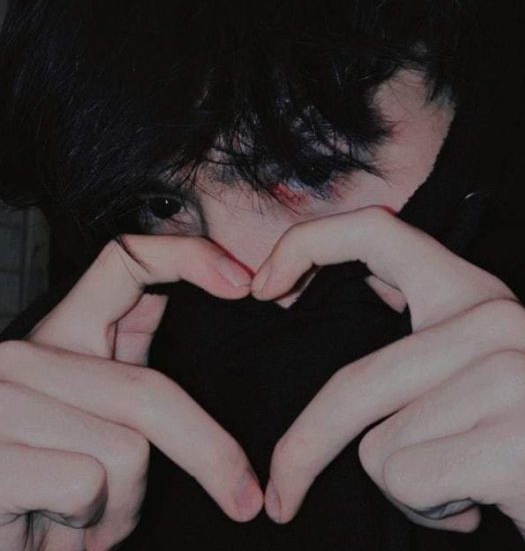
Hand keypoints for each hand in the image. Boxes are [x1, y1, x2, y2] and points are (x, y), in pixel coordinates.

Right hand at [0, 235, 262, 550]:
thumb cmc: (55, 487)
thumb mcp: (105, 417)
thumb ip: (140, 371)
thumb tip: (221, 307)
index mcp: (63, 334)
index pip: (126, 262)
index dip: (187, 257)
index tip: (243, 283)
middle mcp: (24, 356)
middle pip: (148, 389)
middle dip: (208, 452)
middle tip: (244, 500)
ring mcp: (1, 401)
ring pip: (127, 449)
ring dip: (122, 504)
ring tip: (86, 515)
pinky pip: (87, 486)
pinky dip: (91, 526)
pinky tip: (56, 531)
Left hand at [252, 206, 524, 550]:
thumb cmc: (524, 435)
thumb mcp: (472, 366)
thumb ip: (413, 330)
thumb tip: (333, 291)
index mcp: (471, 292)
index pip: (374, 231)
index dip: (307, 245)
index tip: (263, 287)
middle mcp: (492, 318)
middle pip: (354, 383)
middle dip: (306, 447)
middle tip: (284, 491)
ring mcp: (510, 373)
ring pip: (379, 444)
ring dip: (404, 483)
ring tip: (459, 482)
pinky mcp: (520, 440)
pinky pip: (409, 479)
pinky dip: (427, 509)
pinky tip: (475, 503)